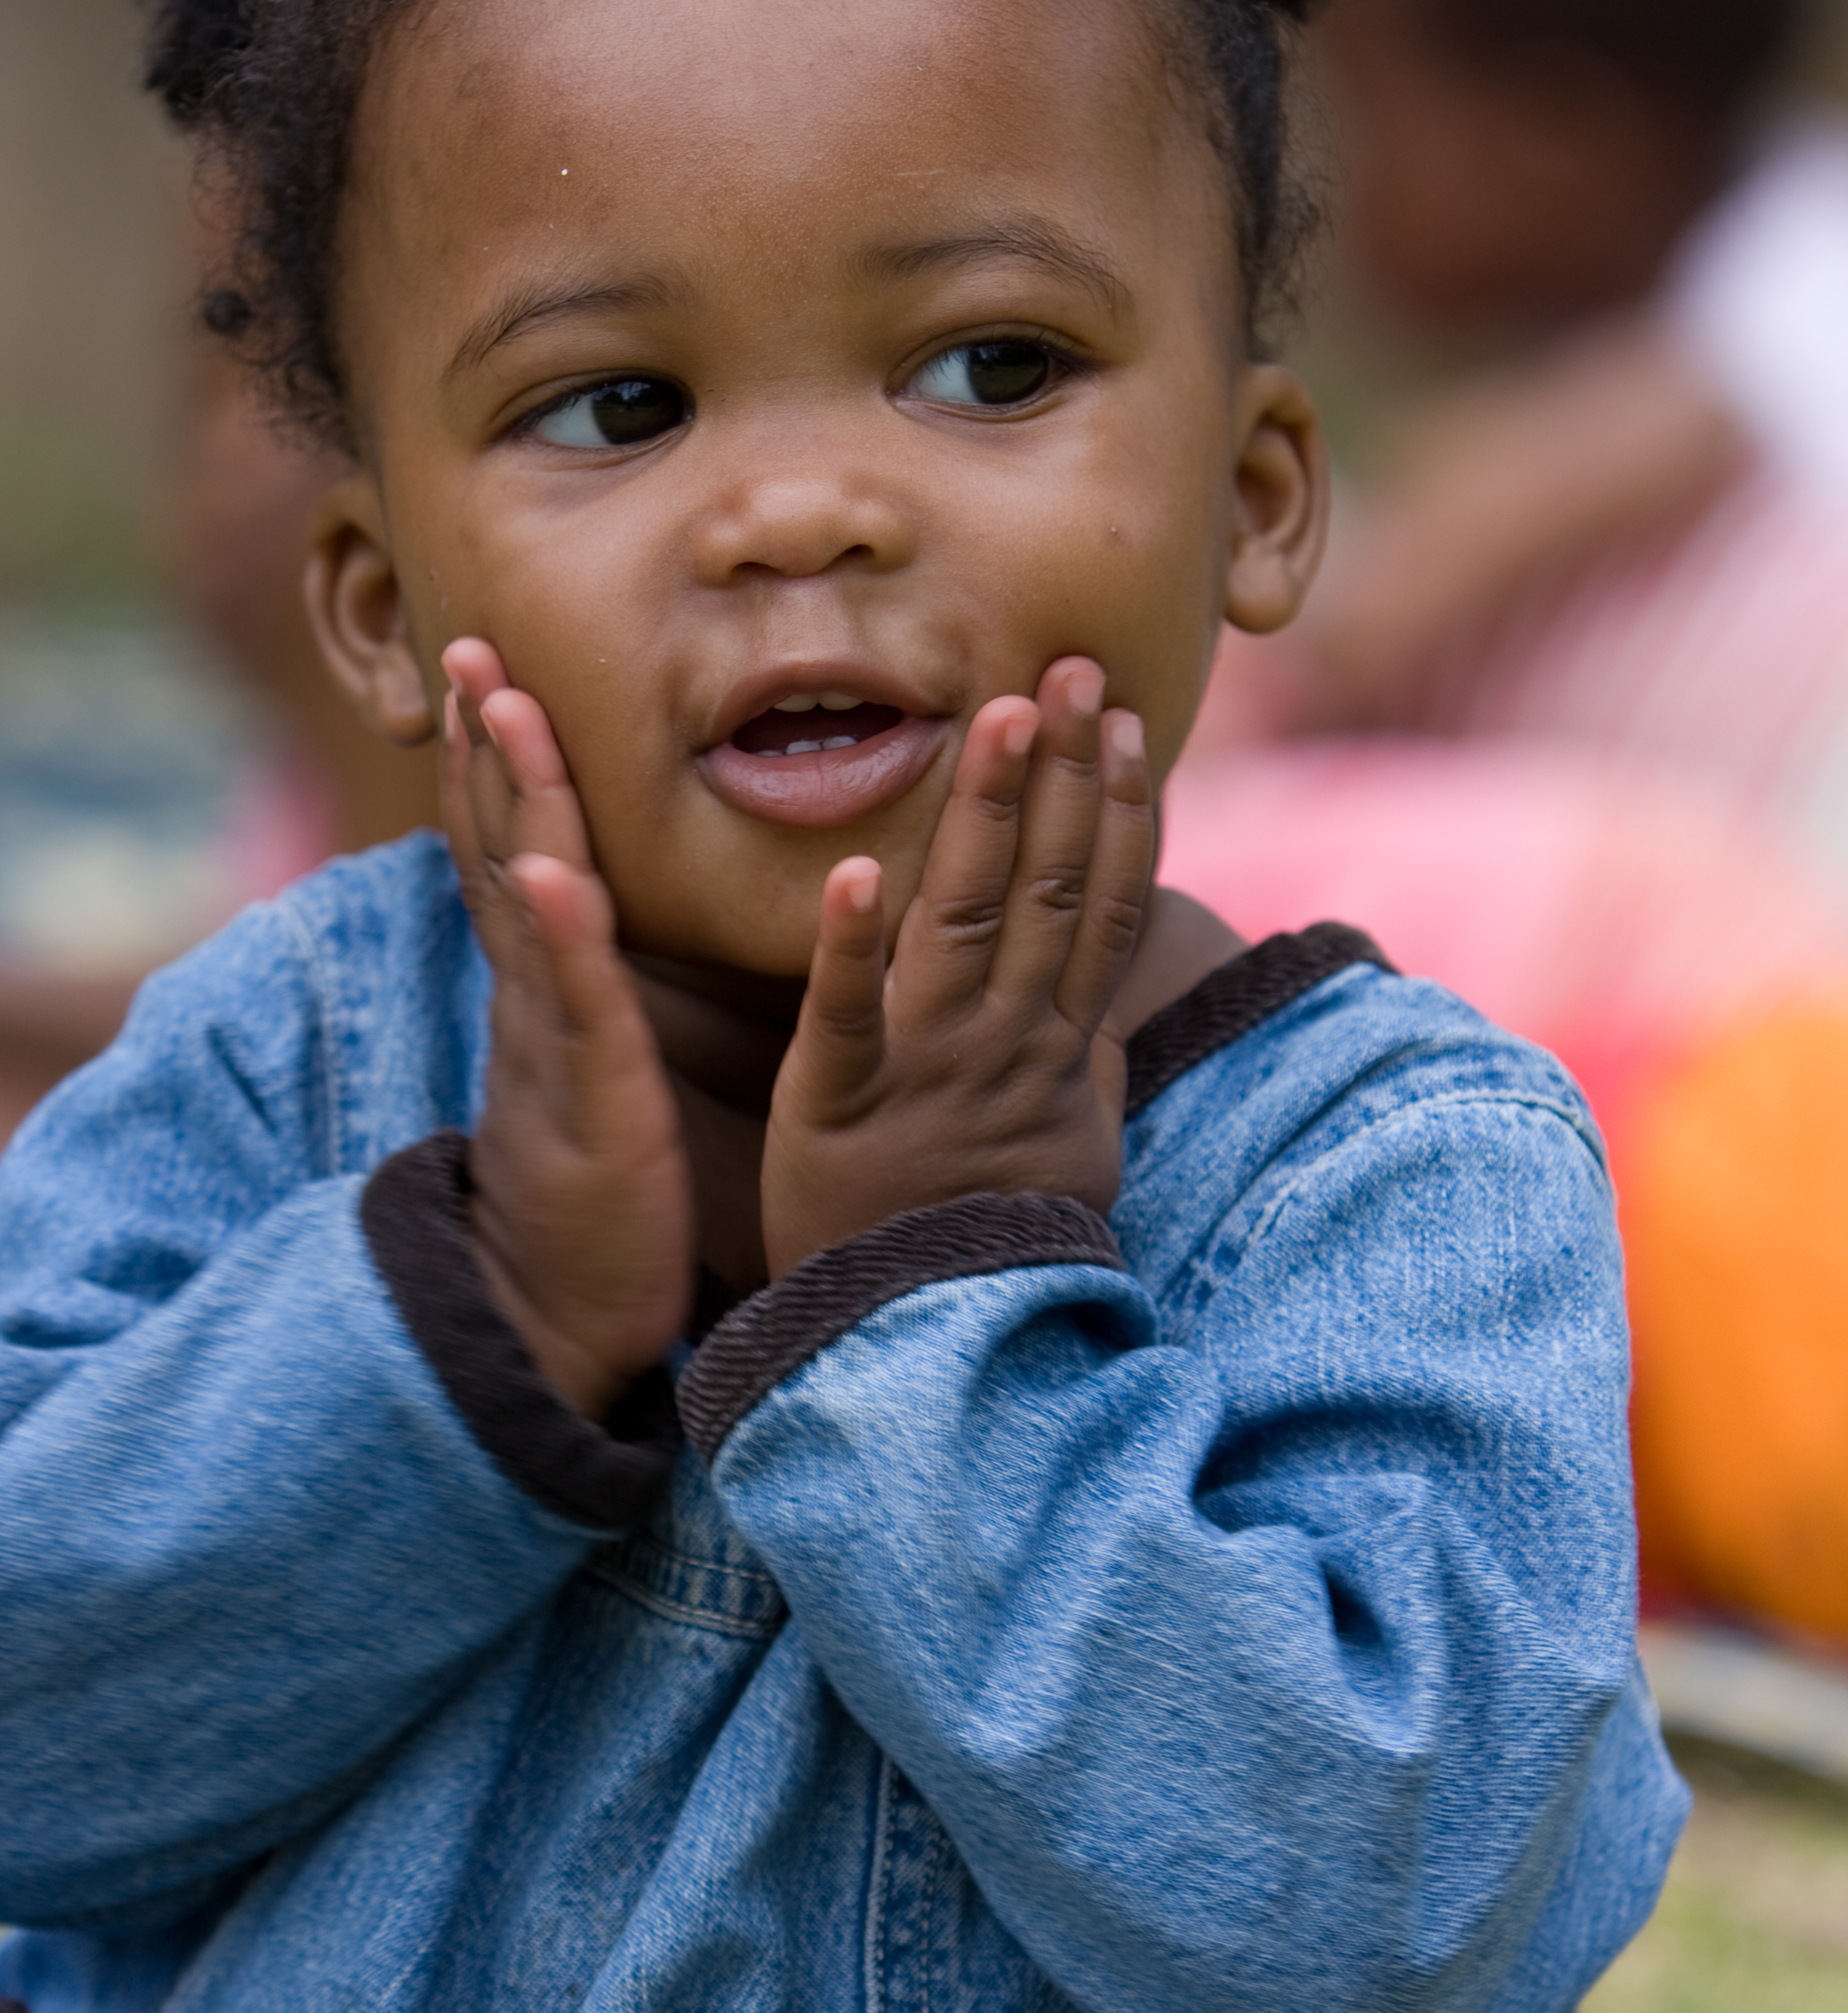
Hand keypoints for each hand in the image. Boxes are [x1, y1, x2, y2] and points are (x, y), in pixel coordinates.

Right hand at [440, 639, 695, 1414]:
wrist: (552, 1323)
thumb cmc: (585, 1202)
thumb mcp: (580, 1078)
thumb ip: (574, 1002)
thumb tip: (572, 928)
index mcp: (537, 995)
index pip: (508, 857)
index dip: (490, 766)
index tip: (482, 672)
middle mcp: (530, 1004)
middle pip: (501, 852)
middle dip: (485, 747)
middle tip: (469, 644)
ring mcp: (553, 1048)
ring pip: (529, 904)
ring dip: (514, 803)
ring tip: (498, 709)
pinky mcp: (593, 1105)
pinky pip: (577, 1009)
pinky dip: (563, 938)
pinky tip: (555, 875)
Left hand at [762, 657, 1154, 1277]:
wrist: (929, 1343)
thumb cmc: (994, 1242)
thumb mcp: (1073, 1152)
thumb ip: (1091, 1066)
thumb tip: (1115, 1005)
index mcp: (1056, 1049)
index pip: (1100, 904)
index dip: (1117, 806)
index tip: (1125, 720)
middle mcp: (1004, 1044)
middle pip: (1045, 888)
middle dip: (1061, 774)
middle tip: (1071, 669)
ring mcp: (924, 1072)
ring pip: (961, 924)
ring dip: (981, 817)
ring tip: (995, 719)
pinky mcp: (833, 1109)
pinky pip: (843, 1019)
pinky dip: (850, 949)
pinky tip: (853, 873)